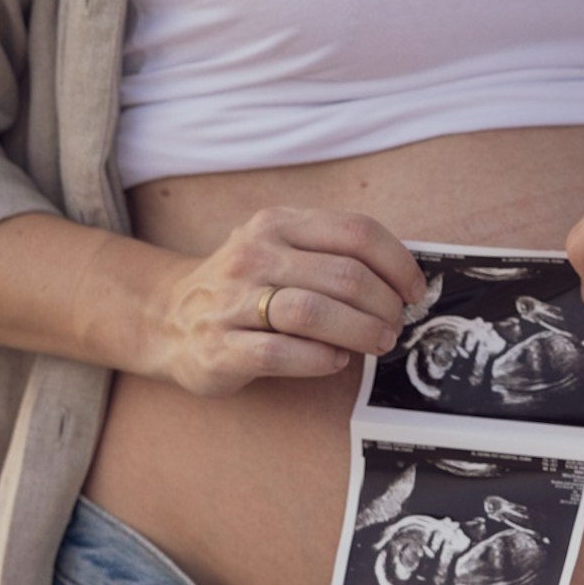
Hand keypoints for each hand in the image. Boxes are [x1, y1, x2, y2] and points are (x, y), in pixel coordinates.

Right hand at [139, 208, 424, 395]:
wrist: (168, 317)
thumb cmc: (244, 285)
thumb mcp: (280, 248)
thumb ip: (331, 254)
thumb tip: (403, 277)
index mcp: (277, 224)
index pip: (356, 232)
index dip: (398, 263)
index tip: (415, 290)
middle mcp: (254, 255)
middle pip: (344, 276)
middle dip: (384, 305)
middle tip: (396, 325)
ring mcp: (232, 301)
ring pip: (314, 312)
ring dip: (360, 331)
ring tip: (378, 343)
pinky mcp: (220, 347)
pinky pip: (282, 352)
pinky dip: (319, 359)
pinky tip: (334, 361)